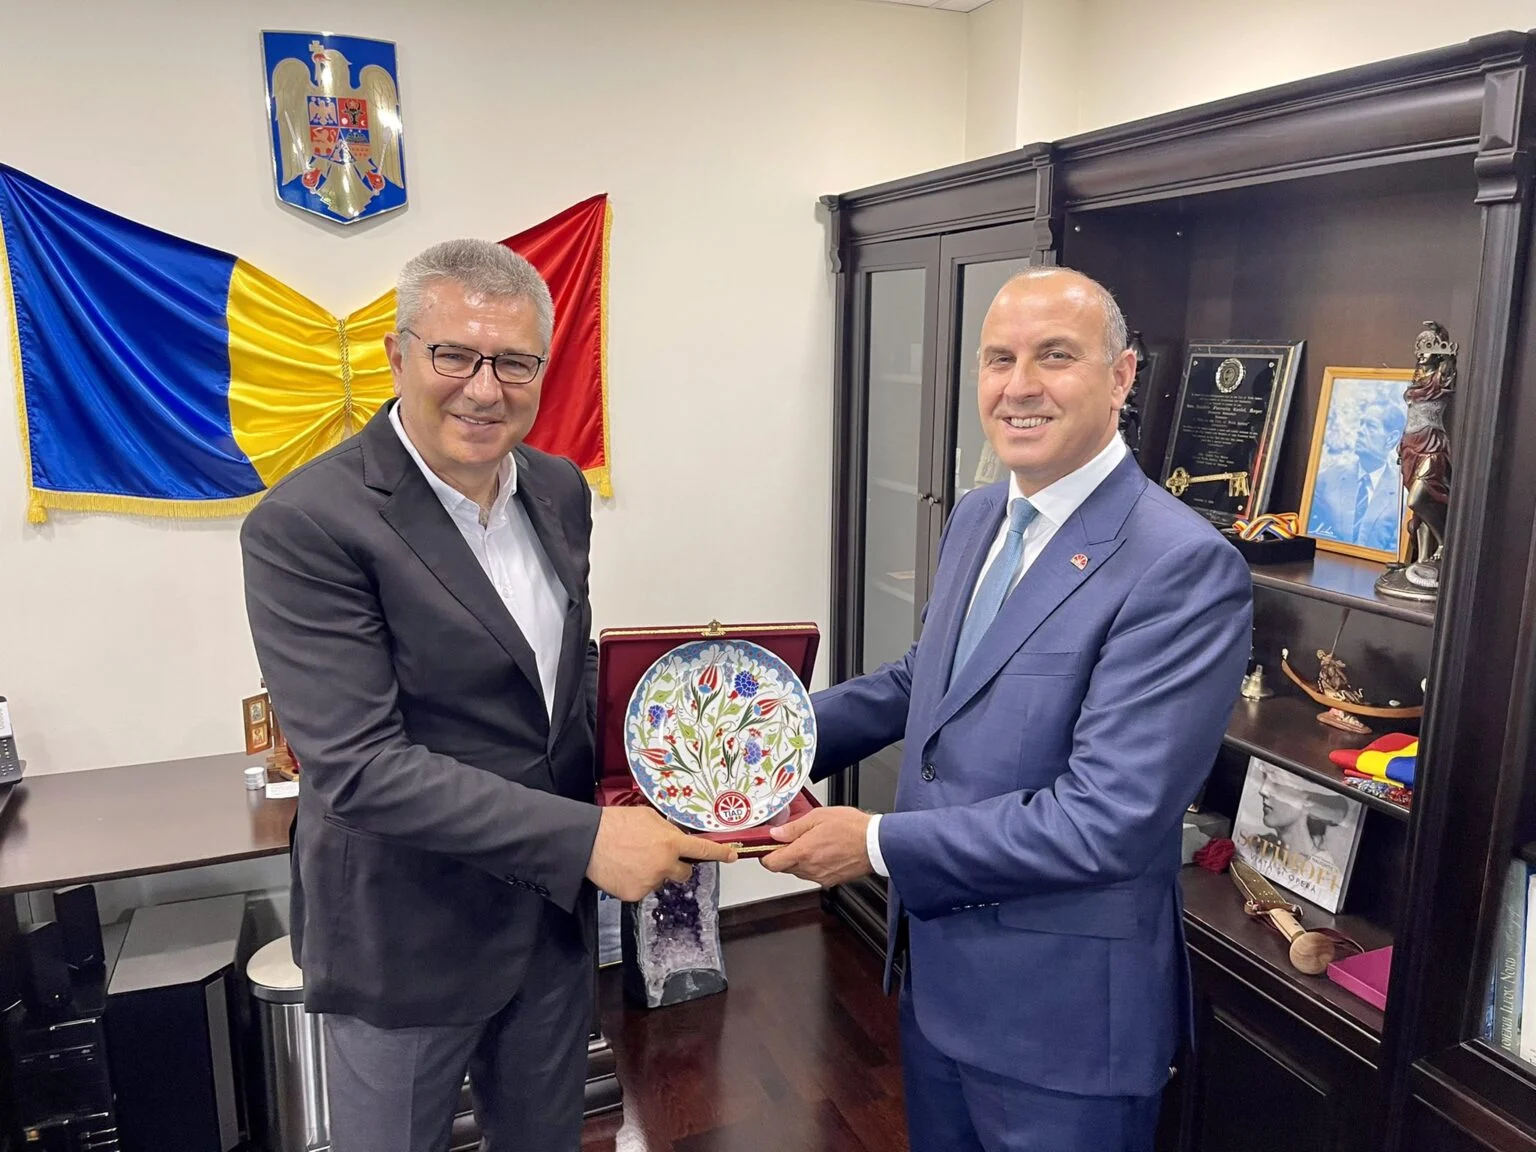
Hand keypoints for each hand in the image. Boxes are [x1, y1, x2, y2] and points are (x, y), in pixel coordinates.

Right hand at [585, 807, 737, 900]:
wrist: (588, 841)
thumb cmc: (615, 824)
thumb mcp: (648, 817)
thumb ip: (667, 829)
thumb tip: (676, 836)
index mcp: (671, 842)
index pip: (703, 850)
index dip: (720, 853)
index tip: (732, 856)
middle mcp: (665, 864)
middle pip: (684, 873)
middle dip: (676, 867)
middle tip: (657, 857)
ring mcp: (651, 882)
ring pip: (660, 880)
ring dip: (651, 873)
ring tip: (631, 859)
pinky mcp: (636, 894)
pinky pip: (642, 889)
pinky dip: (635, 882)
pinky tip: (623, 869)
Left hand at [760, 806, 872, 886]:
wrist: (876, 843)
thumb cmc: (852, 828)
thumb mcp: (818, 816)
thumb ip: (793, 827)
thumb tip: (775, 833)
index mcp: (803, 852)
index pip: (771, 863)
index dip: (765, 855)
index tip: (768, 846)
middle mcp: (810, 869)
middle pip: (784, 867)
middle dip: (785, 854)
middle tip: (794, 839)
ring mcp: (820, 877)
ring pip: (798, 871)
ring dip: (800, 859)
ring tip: (813, 842)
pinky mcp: (830, 881)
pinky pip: (813, 874)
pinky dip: (813, 864)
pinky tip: (824, 851)